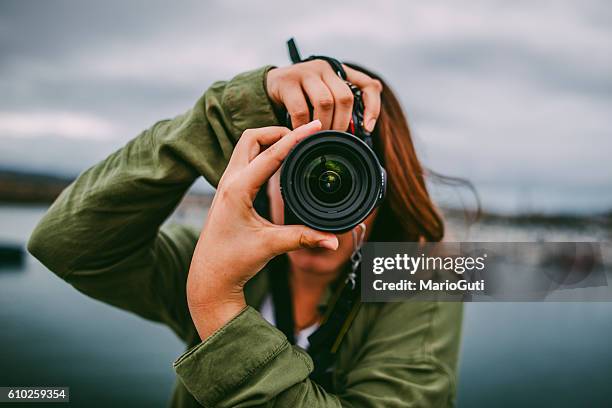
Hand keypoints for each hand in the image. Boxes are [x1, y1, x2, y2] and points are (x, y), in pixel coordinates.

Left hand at [187, 120, 337, 339]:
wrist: (209, 277)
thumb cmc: (232, 261)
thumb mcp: (271, 246)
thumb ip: (304, 238)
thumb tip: (334, 240)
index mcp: (238, 189)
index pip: (272, 153)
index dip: (296, 137)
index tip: (315, 125)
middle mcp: (229, 181)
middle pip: (252, 137)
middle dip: (278, 131)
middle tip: (303, 134)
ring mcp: (226, 185)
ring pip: (246, 146)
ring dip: (268, 139)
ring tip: (294, 143)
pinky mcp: (228, 191)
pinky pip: (245, 160)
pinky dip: (263, 152)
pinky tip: (278, 161)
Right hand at [266, 60, 382, 131]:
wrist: (272, 85)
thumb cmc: (304, 95)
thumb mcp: (325, 96)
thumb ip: (343, 106)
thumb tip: (366, 126)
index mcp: (339, 72)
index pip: (367, 85)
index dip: (372, 107)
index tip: (368, 128)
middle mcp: (325, 68)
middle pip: (344, 97)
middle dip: (342, 123)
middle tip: (335, 139)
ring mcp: (306, 72)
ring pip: (324, 102)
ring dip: (324, 125)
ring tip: (319, 138)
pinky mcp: (287, 81)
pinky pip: (301, 109)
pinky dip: (303, 126)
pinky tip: (302, 133)